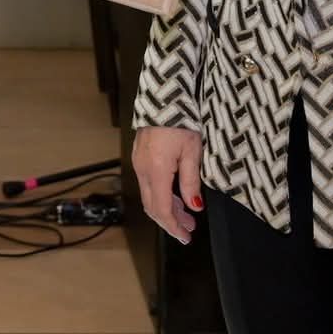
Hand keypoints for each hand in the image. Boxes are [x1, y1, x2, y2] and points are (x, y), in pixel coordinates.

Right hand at [132, 125, 203, 243]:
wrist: (165, 96)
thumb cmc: (182, 121)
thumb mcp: (193, 153)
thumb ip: (191, 183)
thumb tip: (194, 207)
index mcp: (156, 171)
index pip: (162, 209)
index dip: (173, 227)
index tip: (186, 237)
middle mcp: (143, 169)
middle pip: (152, 205)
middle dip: (170, 221)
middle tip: (188, 229)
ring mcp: (138, 162)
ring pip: (149, 195)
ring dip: (166, 208)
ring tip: (186, 214)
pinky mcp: (139, 155)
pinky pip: (148, 182)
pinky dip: (161, 194)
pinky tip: (175, 195)